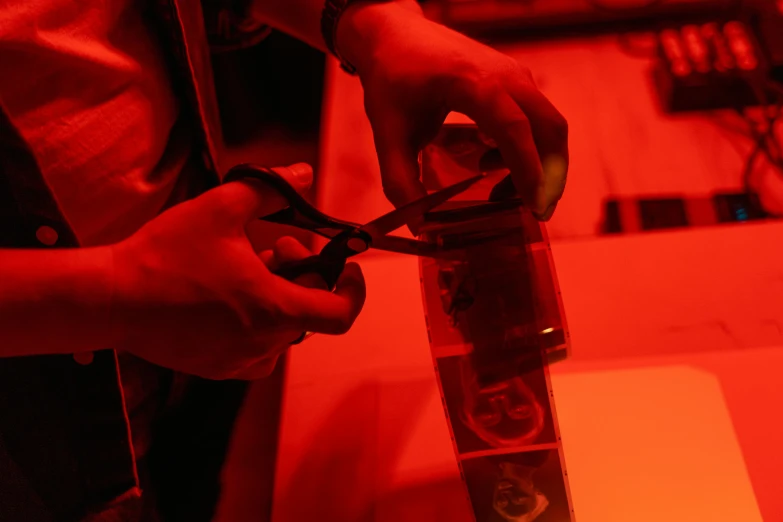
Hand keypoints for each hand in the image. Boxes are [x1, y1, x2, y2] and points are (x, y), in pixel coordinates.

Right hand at [109, 167, 365, 379]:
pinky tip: (229, 295)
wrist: (113, 299)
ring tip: (249, 266)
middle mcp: (264, 345)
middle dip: (304, 276)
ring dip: (279, 296)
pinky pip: (258, 345)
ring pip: (283, 327)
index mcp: (274, 310)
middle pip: (309, 312)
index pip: (341, 314)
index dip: (353, 291)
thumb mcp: (221, 209)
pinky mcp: (218, 368)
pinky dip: (257, 319)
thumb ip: (271, 189)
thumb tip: (305, 173)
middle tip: (279, 246)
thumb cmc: (167, 255)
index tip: (347, 269)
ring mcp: (240, 361)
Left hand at [338, 2, 568, 220]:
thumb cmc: (391, 77)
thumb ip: (400, 180)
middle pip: (549, 126)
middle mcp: (504, 74)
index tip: (534, 207)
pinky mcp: (513, 78)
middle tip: (537, 212)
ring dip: (540, 162)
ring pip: (548, 122)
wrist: (393, 33)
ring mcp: (513, 73)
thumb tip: (420, 226)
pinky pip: (537, 116)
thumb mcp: (388, 132)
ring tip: (506, 193)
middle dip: (550, 174)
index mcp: (473, 82)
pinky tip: (494, 163)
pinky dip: (530, 146)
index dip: (528, 170)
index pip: (515, 128)